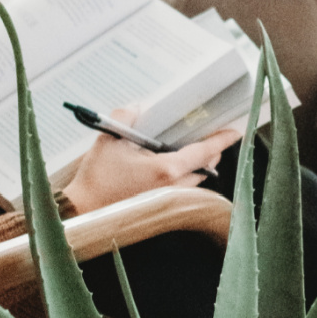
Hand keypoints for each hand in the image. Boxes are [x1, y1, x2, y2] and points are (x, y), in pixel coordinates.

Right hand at [63, 108, 241, 215]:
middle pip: (205, 168)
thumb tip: (139, 106)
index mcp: (165, 169)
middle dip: (211, 153)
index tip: (233, 131)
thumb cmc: (96, 179)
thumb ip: (127, 116)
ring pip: (195, 182)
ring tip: (192, 152)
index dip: (221, 140)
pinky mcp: (158, 207)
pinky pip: (182, 191)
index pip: (203, 152)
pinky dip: (185, 179)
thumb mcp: (109, 139)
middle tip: (211, 137)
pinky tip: (172, 169)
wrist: (83, 210)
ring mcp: (166, 199)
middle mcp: (172, 186)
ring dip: (199, 167)